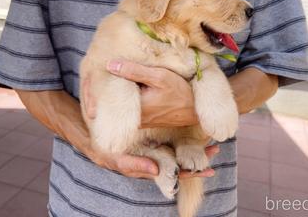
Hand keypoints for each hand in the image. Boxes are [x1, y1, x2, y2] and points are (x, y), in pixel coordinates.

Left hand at [83, 59, 198, 127]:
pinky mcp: (144, 122)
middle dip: (102, 92)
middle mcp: (134, 119)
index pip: (109, 97)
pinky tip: (121, 89)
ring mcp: (139, 122)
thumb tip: (110, 64)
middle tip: (91, 77)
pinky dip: (122, 101)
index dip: (98, 87)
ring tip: (103, 80)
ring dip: (112, 96)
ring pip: (118, 108)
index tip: (90, 75)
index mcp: (135, 108)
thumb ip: (134, 71)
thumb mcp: (159, 77)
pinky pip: (127, 111)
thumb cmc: (180, 92)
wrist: (196, 112)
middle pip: (111, 104)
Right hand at [87, 143, 219, 179]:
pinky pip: (169, 142)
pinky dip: (181, 140)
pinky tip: (192, 132)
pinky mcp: (150, 141)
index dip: (190, 172)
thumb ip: (134, 166)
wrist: (92, 139)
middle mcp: (153, 161)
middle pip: (180, 164)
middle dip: (197, 161)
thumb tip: (156, 171)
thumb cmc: (103, 152)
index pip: (174, 174)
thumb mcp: (115, 160)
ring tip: (210, 144)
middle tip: (215, 153)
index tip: (208, 169)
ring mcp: (152, 151)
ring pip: (177, 153)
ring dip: (192, 150)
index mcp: (148, 169)